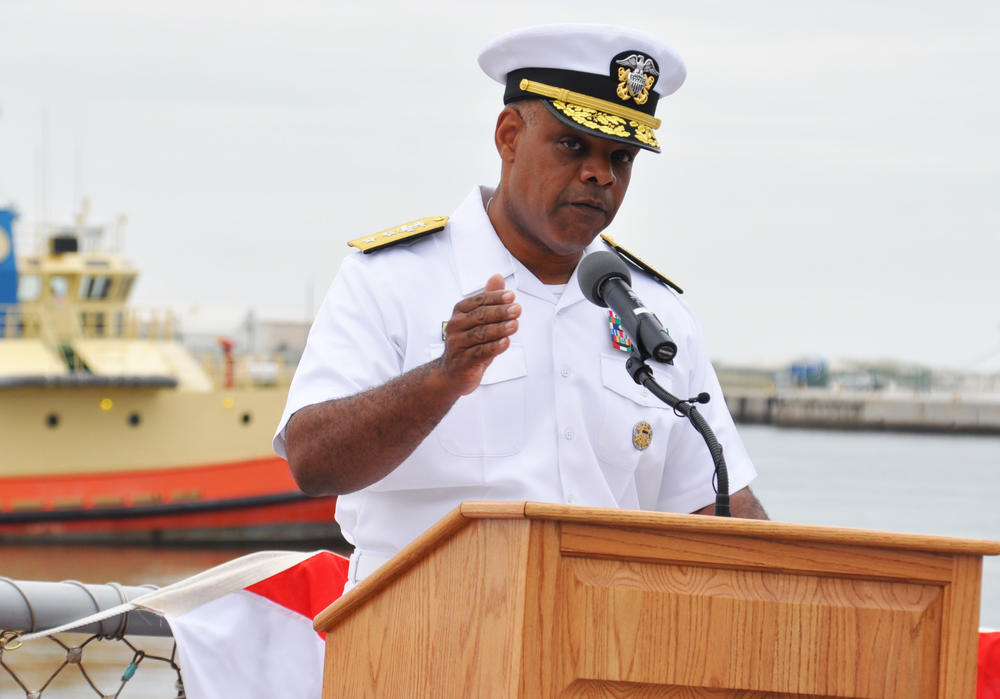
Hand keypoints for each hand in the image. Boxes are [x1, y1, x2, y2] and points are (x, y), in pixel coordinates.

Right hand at [439, 274, 520, 394]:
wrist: (453, 373)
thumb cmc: (469, 343)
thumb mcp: (479, 320)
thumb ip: (489, 300)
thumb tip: (497, 276)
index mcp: (460, 312)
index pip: (479, 301)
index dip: (495, 298)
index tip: (512, 296)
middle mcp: (456, 326)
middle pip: (480, 316)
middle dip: (500, 312)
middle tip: (517, 309)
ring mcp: (458, 344)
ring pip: (480, 334)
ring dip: (499, 329)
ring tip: (515, 325)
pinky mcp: (463, 361)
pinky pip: (480, 352)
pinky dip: (494, 347)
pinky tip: (506, 342)